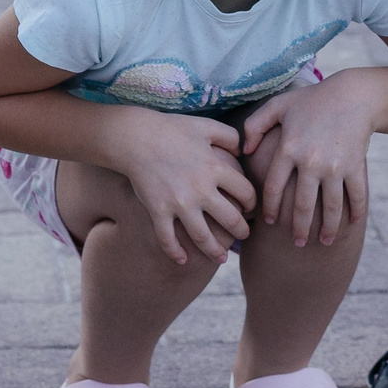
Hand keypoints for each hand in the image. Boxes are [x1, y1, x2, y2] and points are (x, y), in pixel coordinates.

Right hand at [111, 108, 256, 263]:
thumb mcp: (206, 126)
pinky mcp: (157, 211)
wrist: (134, 137)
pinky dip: (175, 253)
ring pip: (203, 237)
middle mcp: (200, 189)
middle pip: (230, 220)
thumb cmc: (171, 129)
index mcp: (215, 168)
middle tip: (243, 236)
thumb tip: (242, 151)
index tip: (249, 208)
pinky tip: (182, 260)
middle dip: (241, 232)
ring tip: (221, 258)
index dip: (252, 203)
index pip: (245, 192)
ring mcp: (178, 203)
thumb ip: (229, 136)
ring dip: (215, 251)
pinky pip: (167, 239)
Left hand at [241, 74, 376, 246]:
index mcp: (288, 149)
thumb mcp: (278, 105)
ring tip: (324, 242)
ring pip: (330, 207)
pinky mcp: (355, 166)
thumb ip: (254, 126)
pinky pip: (356, 195)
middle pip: (302, 205)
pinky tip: (351, 224)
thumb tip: (243, 151)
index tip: (269, 222)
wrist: (353, 95)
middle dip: (299, 229)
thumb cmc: (312, 100)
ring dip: (328, 228)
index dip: (270, 208)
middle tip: (297, 244)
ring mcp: (335, 165)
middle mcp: (310, 161)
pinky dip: (356, 212)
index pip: (273, 188)